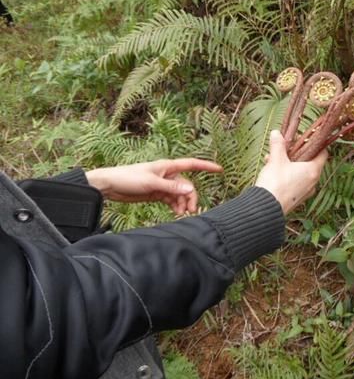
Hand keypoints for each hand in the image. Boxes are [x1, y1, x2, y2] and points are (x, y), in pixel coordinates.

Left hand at [86, 159, 222, 214]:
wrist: (109, 186)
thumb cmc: (128, 178)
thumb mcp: (151, 183)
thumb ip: (171, 188)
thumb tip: (189, 190)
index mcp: (168, 167)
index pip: (192, 164)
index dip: (206, 166)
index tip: (220, 170)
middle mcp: (167, 175)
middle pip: (187, 185)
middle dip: (190, 197)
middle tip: (190, 211)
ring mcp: (162, 185)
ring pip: (180, 194)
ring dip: (183, 204)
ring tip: (182, 214)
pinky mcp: (156, 194)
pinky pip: (171, 200)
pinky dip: (175, 206)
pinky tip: (176, 213)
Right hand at [255, 130, 327, 214]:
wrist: (266, 208)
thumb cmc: (275, 183)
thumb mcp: (276, 159)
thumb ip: (278, 145)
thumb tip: (276, 133)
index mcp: (313, 171)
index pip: (323, 153)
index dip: (316, 144)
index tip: (306, 138)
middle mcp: (312, 182)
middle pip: (310, 162)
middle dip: (296, 153)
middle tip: (286, 147)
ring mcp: (305, 192)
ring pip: (300, 173)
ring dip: (288, 164)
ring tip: (272, 158)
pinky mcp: (295, 199)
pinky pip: (294, 183)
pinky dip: (285, 175)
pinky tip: (271, 170)